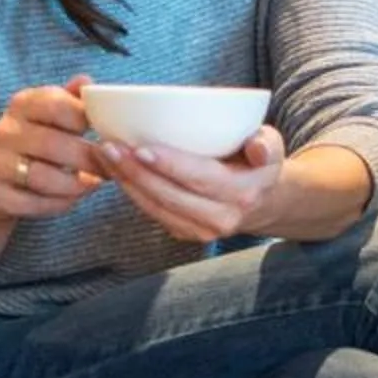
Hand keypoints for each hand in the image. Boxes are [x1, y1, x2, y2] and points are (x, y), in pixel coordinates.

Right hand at [0, 77, 106, 223]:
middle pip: (53, 144)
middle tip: (111, 168)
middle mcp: (4, 129)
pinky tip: (71, 199)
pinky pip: (31, 203)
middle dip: (89, 160)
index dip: (86, 120)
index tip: (107, 133)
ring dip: (75, 185)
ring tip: (93, 184)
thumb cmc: (40, 141)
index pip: (57, 105)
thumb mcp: (54, 116)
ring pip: (42, 177)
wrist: (1, 177)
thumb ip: (72, 100)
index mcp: (23, 103)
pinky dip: (57, 204)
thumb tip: (87, 82)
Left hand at [98, 124, 287, 245]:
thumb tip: (257, 146)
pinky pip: (153, 213)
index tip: (141, 148)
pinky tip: (115, 170)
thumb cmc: (259, 163)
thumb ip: (267, 144)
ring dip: (127, 182)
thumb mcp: (272, 147)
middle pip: (170, 196)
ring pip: (156, 208)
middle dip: (136, 172)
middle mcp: (222, 218)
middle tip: (109, 146)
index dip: (170, 165)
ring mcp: (202, 231)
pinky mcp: (185, 234)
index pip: (201, 179)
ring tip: (105, 155)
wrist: (262, 201)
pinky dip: (131, 192)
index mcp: (243, 194)